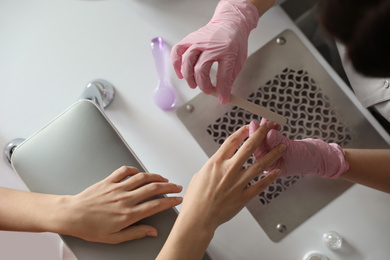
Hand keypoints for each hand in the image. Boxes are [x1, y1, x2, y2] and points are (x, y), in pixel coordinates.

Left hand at [56, 166, 182, 243]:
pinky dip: (134, 169)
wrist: (71, 215)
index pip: (156, 205)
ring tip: (163, 178)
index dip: (170, 201)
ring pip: (142, 177)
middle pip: (153, 188)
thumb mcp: (114, 238)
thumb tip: (152, 232)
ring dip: (156, 176)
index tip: (177, 199)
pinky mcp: (109, 181)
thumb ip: (136, 233)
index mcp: (128, 214)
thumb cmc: (90, 228)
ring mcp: (117, 187)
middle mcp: (125, 198)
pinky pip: (124, 171)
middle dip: (169, 186)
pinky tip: (139, 172)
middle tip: (177, 187)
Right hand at [157, 122, 284, 259]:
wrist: (199, 217)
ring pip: (259, 165)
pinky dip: (270, 177)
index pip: (232, 141)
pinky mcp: (244, 196)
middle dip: (261, 134)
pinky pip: (260, 185)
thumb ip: (213, 166)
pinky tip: (276, 171)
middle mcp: (229, 170)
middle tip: (269, 126)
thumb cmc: (196, 199)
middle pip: (249, 147)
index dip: (242, 132)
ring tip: (281, 148)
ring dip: (272, 155)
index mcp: (216, 162)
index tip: (248, 127)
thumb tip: (219, 161)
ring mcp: (238, 183)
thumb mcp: (200, 174)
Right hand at [171, 0, 258, 103]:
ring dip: (189, 77)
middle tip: (208, 90)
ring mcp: (198, 41)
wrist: (229, 23)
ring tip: (193, 84)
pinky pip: (177, 52)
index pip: (224, 75)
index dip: (222, 90)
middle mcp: (211, 46)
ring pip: (187, 61)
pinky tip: (180, 73)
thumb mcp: (239, 60)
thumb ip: (230, 77)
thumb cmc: (234, 42)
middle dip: (203, 85)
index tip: (222, 98)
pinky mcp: (190, 39)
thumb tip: (223, 95)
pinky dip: (176, 64)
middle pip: (201, 69)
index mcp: (228, 51)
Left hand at [249, 119, 348, 178]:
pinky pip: (270, 137)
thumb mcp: (292, 150)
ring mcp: (271, 154)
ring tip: (267, 119)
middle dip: (259, 132)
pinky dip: (271, 129)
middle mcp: (268, 161)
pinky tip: (273, 124)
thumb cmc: (306, 159)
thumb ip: (279, 142)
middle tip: (257, 121)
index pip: (258, 152)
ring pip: (264, 140)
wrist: (317, 157)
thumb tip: (268, 134)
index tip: (254, 125)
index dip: (255, 138)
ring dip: (265, 129)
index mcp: (269, 167)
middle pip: (259, 145)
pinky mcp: (275, 146)